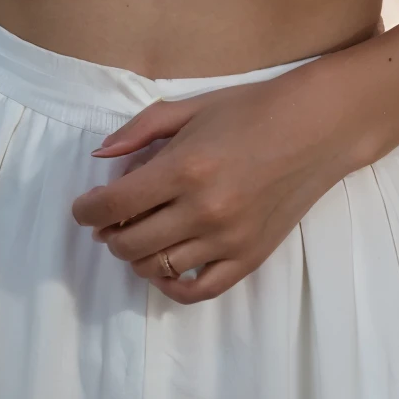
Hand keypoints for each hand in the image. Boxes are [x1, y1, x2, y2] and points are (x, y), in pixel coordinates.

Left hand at [70, 64, 354, 304]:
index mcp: (184, 167)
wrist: (315, 127)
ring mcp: (227, 240)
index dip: (87, 209)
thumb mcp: (191, 107)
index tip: (83, 206)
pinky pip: (198, 291)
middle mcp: (203, 210)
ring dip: (135, 255)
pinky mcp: (249, 258)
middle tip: (108, 221)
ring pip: (158, 267)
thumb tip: (99, 157)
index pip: (114, 204)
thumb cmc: (251, 109)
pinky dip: (172, 286)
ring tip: (137, 236)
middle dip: (108, 233)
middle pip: (130, 242)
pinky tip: (165, 268)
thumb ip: (140, 130)